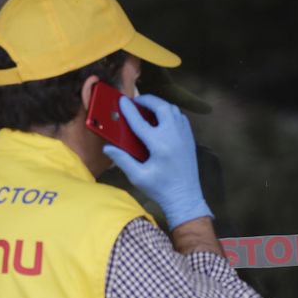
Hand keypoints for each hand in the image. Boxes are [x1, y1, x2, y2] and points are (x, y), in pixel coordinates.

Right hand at [101, 94, 213, 229]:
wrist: (185, 197)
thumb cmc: (160, 188)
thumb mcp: (138, 176)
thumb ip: (122, 160)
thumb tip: (108, 148)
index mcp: (159, 145)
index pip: (141, 122)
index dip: (129, 110)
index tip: (122, 101)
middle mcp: (174, 136)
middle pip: (162, 107)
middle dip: (148, 100)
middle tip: (136, 101)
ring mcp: (184, 136)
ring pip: (173, 110)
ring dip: (160, 105)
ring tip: (147, 108)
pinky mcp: (189, 139)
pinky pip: (180, 117)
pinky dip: (170, 113)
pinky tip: (161, 119)